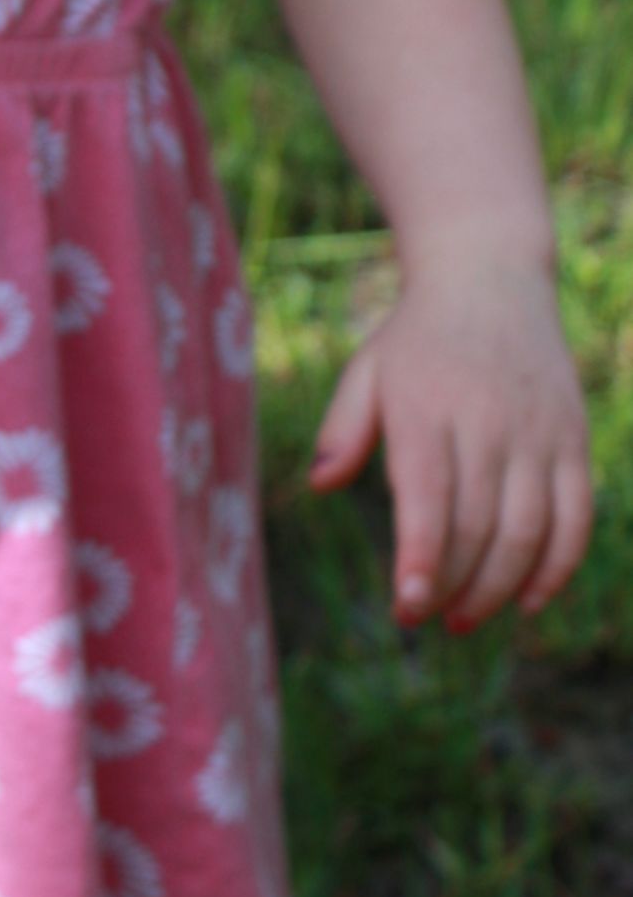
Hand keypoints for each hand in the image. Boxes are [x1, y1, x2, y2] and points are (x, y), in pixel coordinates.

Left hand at [310, 256, 591, 629]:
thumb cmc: (415, 339)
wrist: (490, 279)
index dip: (422, 562)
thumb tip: (321, 484)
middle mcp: (486, 421)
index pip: (429, 500)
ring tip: (464, 617)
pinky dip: (557, 568)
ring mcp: (537, 432)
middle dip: (453, 587)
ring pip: (528, 532)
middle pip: (479, 528)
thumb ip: (344, 427)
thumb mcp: (367, 369)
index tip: (408, 609)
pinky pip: (575, 518)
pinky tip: (527, 600)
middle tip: (425, 618)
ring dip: (499, 589)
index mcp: (425, 407)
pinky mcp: (572, 441)